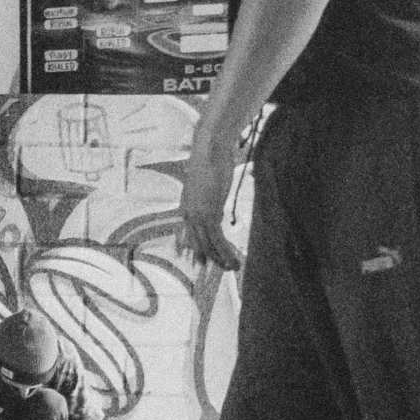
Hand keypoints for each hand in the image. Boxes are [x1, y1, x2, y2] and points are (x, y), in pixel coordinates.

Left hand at [175, 139, 241, 271]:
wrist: (209, 150)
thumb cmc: (210, 161)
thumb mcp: (208, 185)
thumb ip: (210, 200)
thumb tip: (217, 211)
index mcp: (186, 206)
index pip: (187, 233)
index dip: (193, 248)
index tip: (197, 260)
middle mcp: (188, 213)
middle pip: (196, 242)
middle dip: (208, 258)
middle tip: (219, 269)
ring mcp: (198, 214)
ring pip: (207, 244)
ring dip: (221, 259)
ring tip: (232, 268)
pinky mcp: (209, 213)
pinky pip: (217, 239)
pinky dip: (226, 252)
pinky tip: (233, 260)